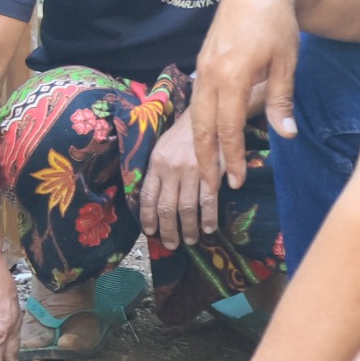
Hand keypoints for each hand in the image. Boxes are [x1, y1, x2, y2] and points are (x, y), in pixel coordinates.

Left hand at [137, 102, 213, 248]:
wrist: (208, 115)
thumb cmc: (183, 135)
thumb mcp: (162, 148)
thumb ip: (157, 172)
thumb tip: (152, 197)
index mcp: (156, 164)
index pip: (148, 197)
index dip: (148, 218)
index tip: (150, 232)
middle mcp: (171, 169)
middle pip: (166, 207)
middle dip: (168, 230)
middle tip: (171, 245)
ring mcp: (191, 171)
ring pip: (186, 208)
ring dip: (188, 229)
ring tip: (190, 240)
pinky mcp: (211, 172)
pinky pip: (208, 201)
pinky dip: (209, 217)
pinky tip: (209, 228)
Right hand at [194, 0, 302, 192]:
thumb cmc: (277, 24)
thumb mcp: (286, 63)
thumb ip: (281, 100)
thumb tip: (286, 135)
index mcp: (232, 76)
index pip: (228, 128)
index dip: (231, 157)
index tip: (237, 181)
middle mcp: (211, 75)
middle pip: (203, 128)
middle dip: (207, 160)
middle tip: (213, 188)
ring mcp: (203, 68)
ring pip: (195, 116)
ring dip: (200, 145)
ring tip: (206, 169)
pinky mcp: (202, 63)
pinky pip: (196, 102)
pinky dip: (199, 125)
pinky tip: (205, 137)